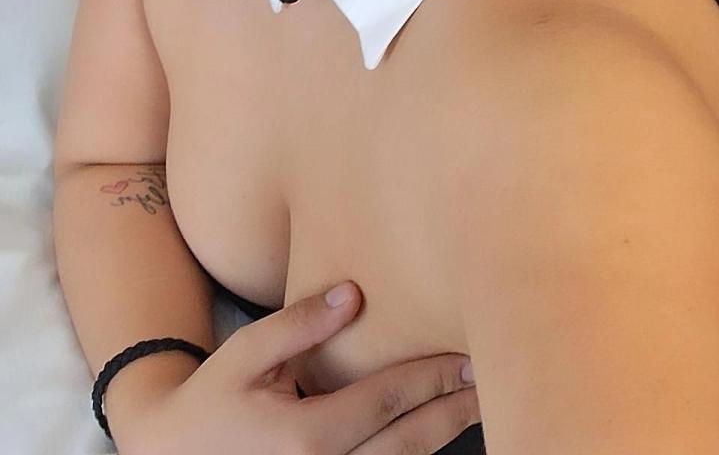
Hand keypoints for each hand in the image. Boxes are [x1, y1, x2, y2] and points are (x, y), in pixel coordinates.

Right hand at [126, 280, 479, 453]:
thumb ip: (298, 324)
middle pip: (407, 443)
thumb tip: (353, 293)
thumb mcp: (246, 352)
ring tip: (475, 405)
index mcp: (305, 436)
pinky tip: (433, 435)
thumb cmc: (212, 399)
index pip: (386, 402)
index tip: (467, 357)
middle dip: (452, 410)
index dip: (431, 378)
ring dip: (441, 438)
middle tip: (492, 381)